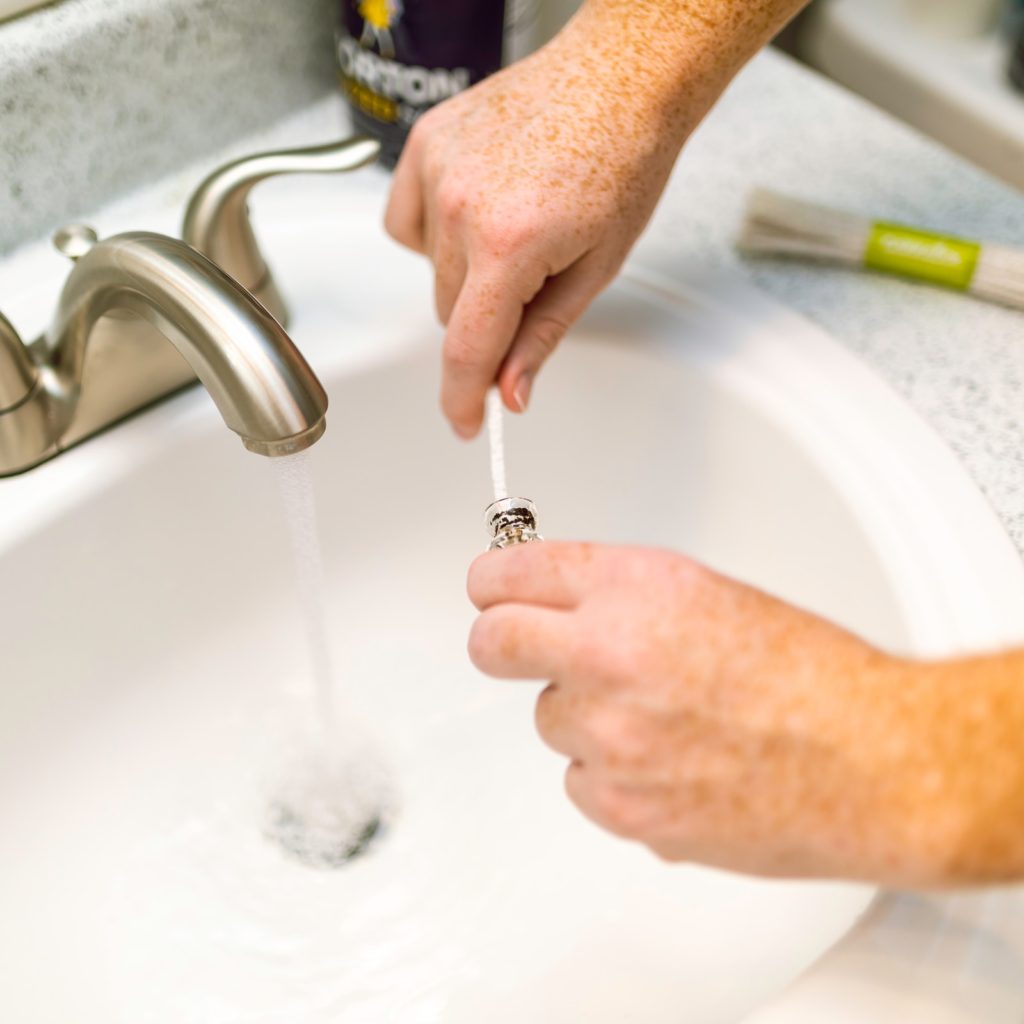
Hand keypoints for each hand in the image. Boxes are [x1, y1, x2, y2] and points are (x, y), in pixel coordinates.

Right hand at [384, 18, 690, 437]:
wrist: (620, 80)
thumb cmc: (624, 162)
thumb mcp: (596, 268)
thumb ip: (542, 336)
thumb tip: (511, 392)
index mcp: (511, 244)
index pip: (468, 347)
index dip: (463, 398)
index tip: (465, 424)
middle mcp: (461, 206)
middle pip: (449, 313)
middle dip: (486, 321)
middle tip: (532, 285)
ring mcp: (437, 170)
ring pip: (430, 271)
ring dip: (464, 275)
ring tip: (515, 231)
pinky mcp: (425, 143)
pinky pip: (408, 223)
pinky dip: (434, 234)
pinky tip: (476, 214)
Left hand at [467, 541, 1023, 884]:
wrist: (869, 761)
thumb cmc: (810, 675)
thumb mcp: (706, 593)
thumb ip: (621, 595)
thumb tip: (562, 603)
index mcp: (633, 587)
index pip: (508, 573)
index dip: (494, 582)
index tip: (491, 590)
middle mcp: (607, 654)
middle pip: (491, 643)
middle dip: (501, 642)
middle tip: (521, 647)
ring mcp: (608, 734)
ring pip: (548, 719)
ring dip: (583, 716)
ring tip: (659, 719)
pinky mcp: (619, 806)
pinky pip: (579, 780)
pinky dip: (610, 774)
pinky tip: (669, 764)